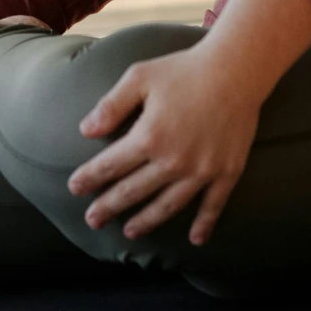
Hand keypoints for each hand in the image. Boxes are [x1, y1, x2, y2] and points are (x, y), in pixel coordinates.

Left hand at [67, 43, 261, 245]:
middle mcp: (174, 161)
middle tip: (92, 220)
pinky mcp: (227, 172)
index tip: (74, 188)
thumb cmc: (183, 70)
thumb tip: (85, 131)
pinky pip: (213, 206)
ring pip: (168, 206)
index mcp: (149, 137)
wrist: (236, 70)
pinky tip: (195, 240)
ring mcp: (202, 171)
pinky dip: (204, 224)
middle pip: (134, 191)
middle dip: (109, 207)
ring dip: (147, 221)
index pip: (111, 165)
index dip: (90, 178)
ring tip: (130, 232)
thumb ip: (111, 105)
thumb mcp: (139, 77)